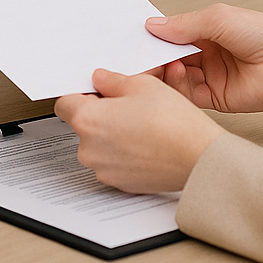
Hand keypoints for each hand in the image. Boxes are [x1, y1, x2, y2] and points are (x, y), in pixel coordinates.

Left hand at [55, 69, 223, 192]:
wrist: (198, 158)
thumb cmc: (174, 123)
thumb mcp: (143, 85)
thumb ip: (113, 80)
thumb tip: (101, 79)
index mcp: (88, 120)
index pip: (64, 103)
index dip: (80, 94)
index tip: (95, 91)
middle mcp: (89, 149)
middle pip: (83, 125)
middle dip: (100, 114)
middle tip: (128, 105)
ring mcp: (103, 169)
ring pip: (98, 145)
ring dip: (111, 135)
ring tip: (141, 125)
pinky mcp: (119, 183)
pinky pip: (113, 162)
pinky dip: (123, 153)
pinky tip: (146, 143)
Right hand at [148, 4, 262, 120]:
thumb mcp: (218, 18)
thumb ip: (183, 24)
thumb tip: (152, 25)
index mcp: (206, 30)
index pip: (171, 33)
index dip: (154, 35)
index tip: (135, 35)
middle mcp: (205, 53)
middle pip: (169, 56)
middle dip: (154, 55)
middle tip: (138, 54)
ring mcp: (208, 76)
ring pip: (174, 76)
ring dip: (164, 70)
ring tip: (161, 62)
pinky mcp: (213, 97)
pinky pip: (186, 94)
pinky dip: (176, 84)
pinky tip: (176, 72)